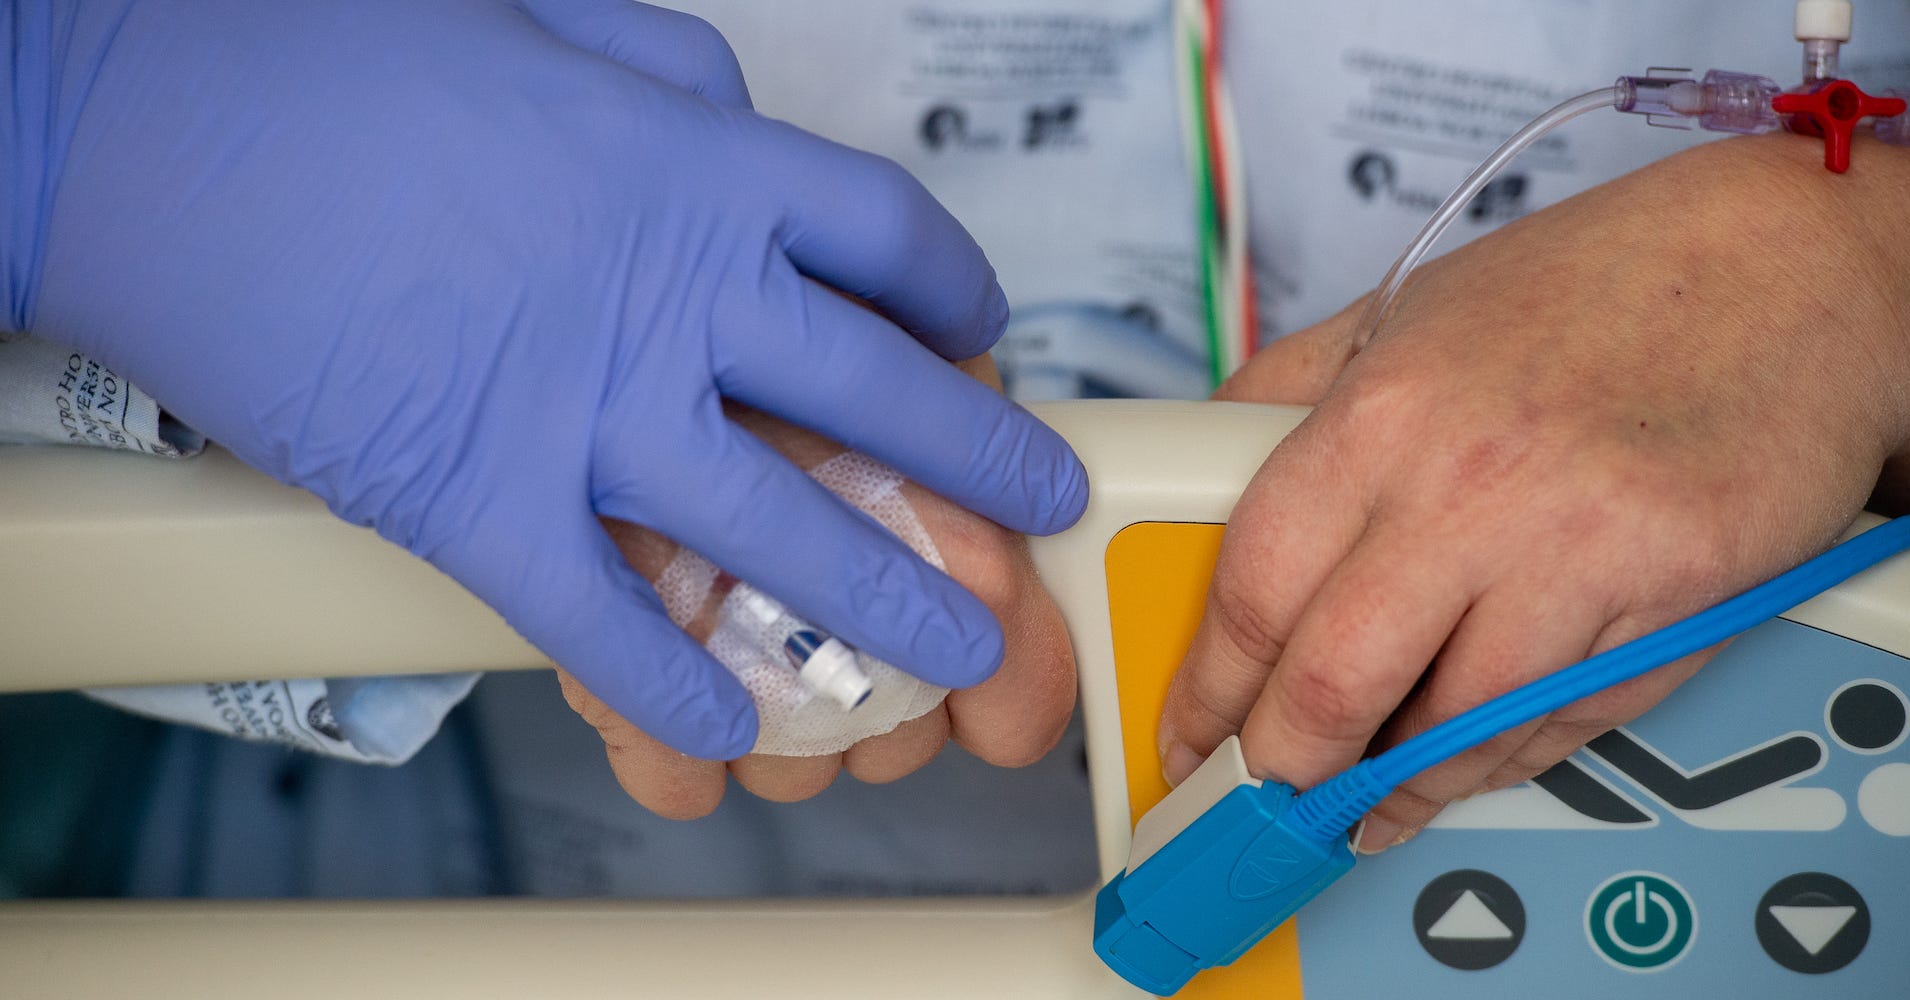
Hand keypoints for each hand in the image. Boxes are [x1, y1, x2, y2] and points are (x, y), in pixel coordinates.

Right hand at [18, 0, 1085, 759]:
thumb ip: (661, 71)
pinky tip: (728, 729)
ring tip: (962, 652)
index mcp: (700, 166)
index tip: (978, 333)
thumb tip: (726, 102)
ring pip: (782, 527)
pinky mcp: (477, 498)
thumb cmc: (333, 55)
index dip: (952, 295)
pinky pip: (602, 618)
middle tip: (1035, 507)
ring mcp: (587, 406)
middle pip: (879, 393)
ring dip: (888, 600)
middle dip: (980, 459)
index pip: (884, 240)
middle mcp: (677, 295)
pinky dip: (670, 684)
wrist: (150, 122)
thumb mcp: (544, 19)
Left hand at [1160, 134, 1909, 852]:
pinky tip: (1470, 758)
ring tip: (1367, 801)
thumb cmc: (1597, 286)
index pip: (1251, 589)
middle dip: (1282, 769)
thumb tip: (1205, 473)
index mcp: (1381, 411)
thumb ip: (1290, 392)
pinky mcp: (1673, 597)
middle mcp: (1468, 483)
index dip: (1206, 689)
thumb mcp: (1404, 309)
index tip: (1190, 735)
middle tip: (1266, 797)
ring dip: (1396, 786)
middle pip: (1330, 683)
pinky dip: (1503, 759)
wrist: (1791, 264)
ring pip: (1450, 729)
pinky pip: (1564, 722)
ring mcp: (1577, 548)